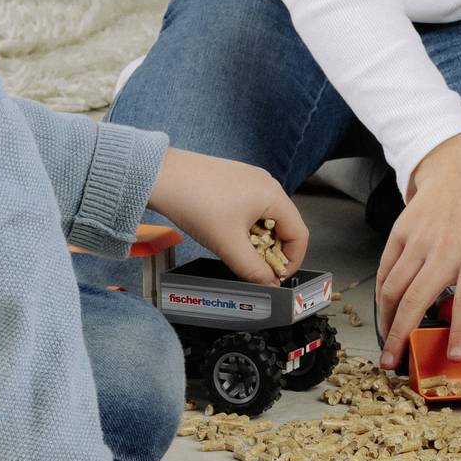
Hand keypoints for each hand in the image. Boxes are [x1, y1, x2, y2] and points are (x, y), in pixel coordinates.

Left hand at [147, 148, 308, 285]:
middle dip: (272, 251)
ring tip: (235, 251)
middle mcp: (266, 183)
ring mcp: (249, 180)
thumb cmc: (196, 201)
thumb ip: (253, 269)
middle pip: (284, 225)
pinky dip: (243, 227)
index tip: (276, 277)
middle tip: (254, 268)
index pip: (299, 234)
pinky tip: (225, 234)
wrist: (161, 176)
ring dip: (256, 241)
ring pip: (264, 218)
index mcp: (273, 194)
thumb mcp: (228, 244)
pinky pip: (249, 209)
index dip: (292, 260)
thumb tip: (270, 284)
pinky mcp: (232, 181)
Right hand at [377, 134, 460, 372]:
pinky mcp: (401, 232)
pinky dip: (381, 293)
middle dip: (402, 335)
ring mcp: (419, 240)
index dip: (459, 331)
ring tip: (387, 344)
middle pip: (417, 300)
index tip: (454, 355)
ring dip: (387, 319)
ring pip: (395, 287)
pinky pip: (386, 269)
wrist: (460, 166)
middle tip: (396, 363)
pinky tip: (383, 310)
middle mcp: (444, 249)